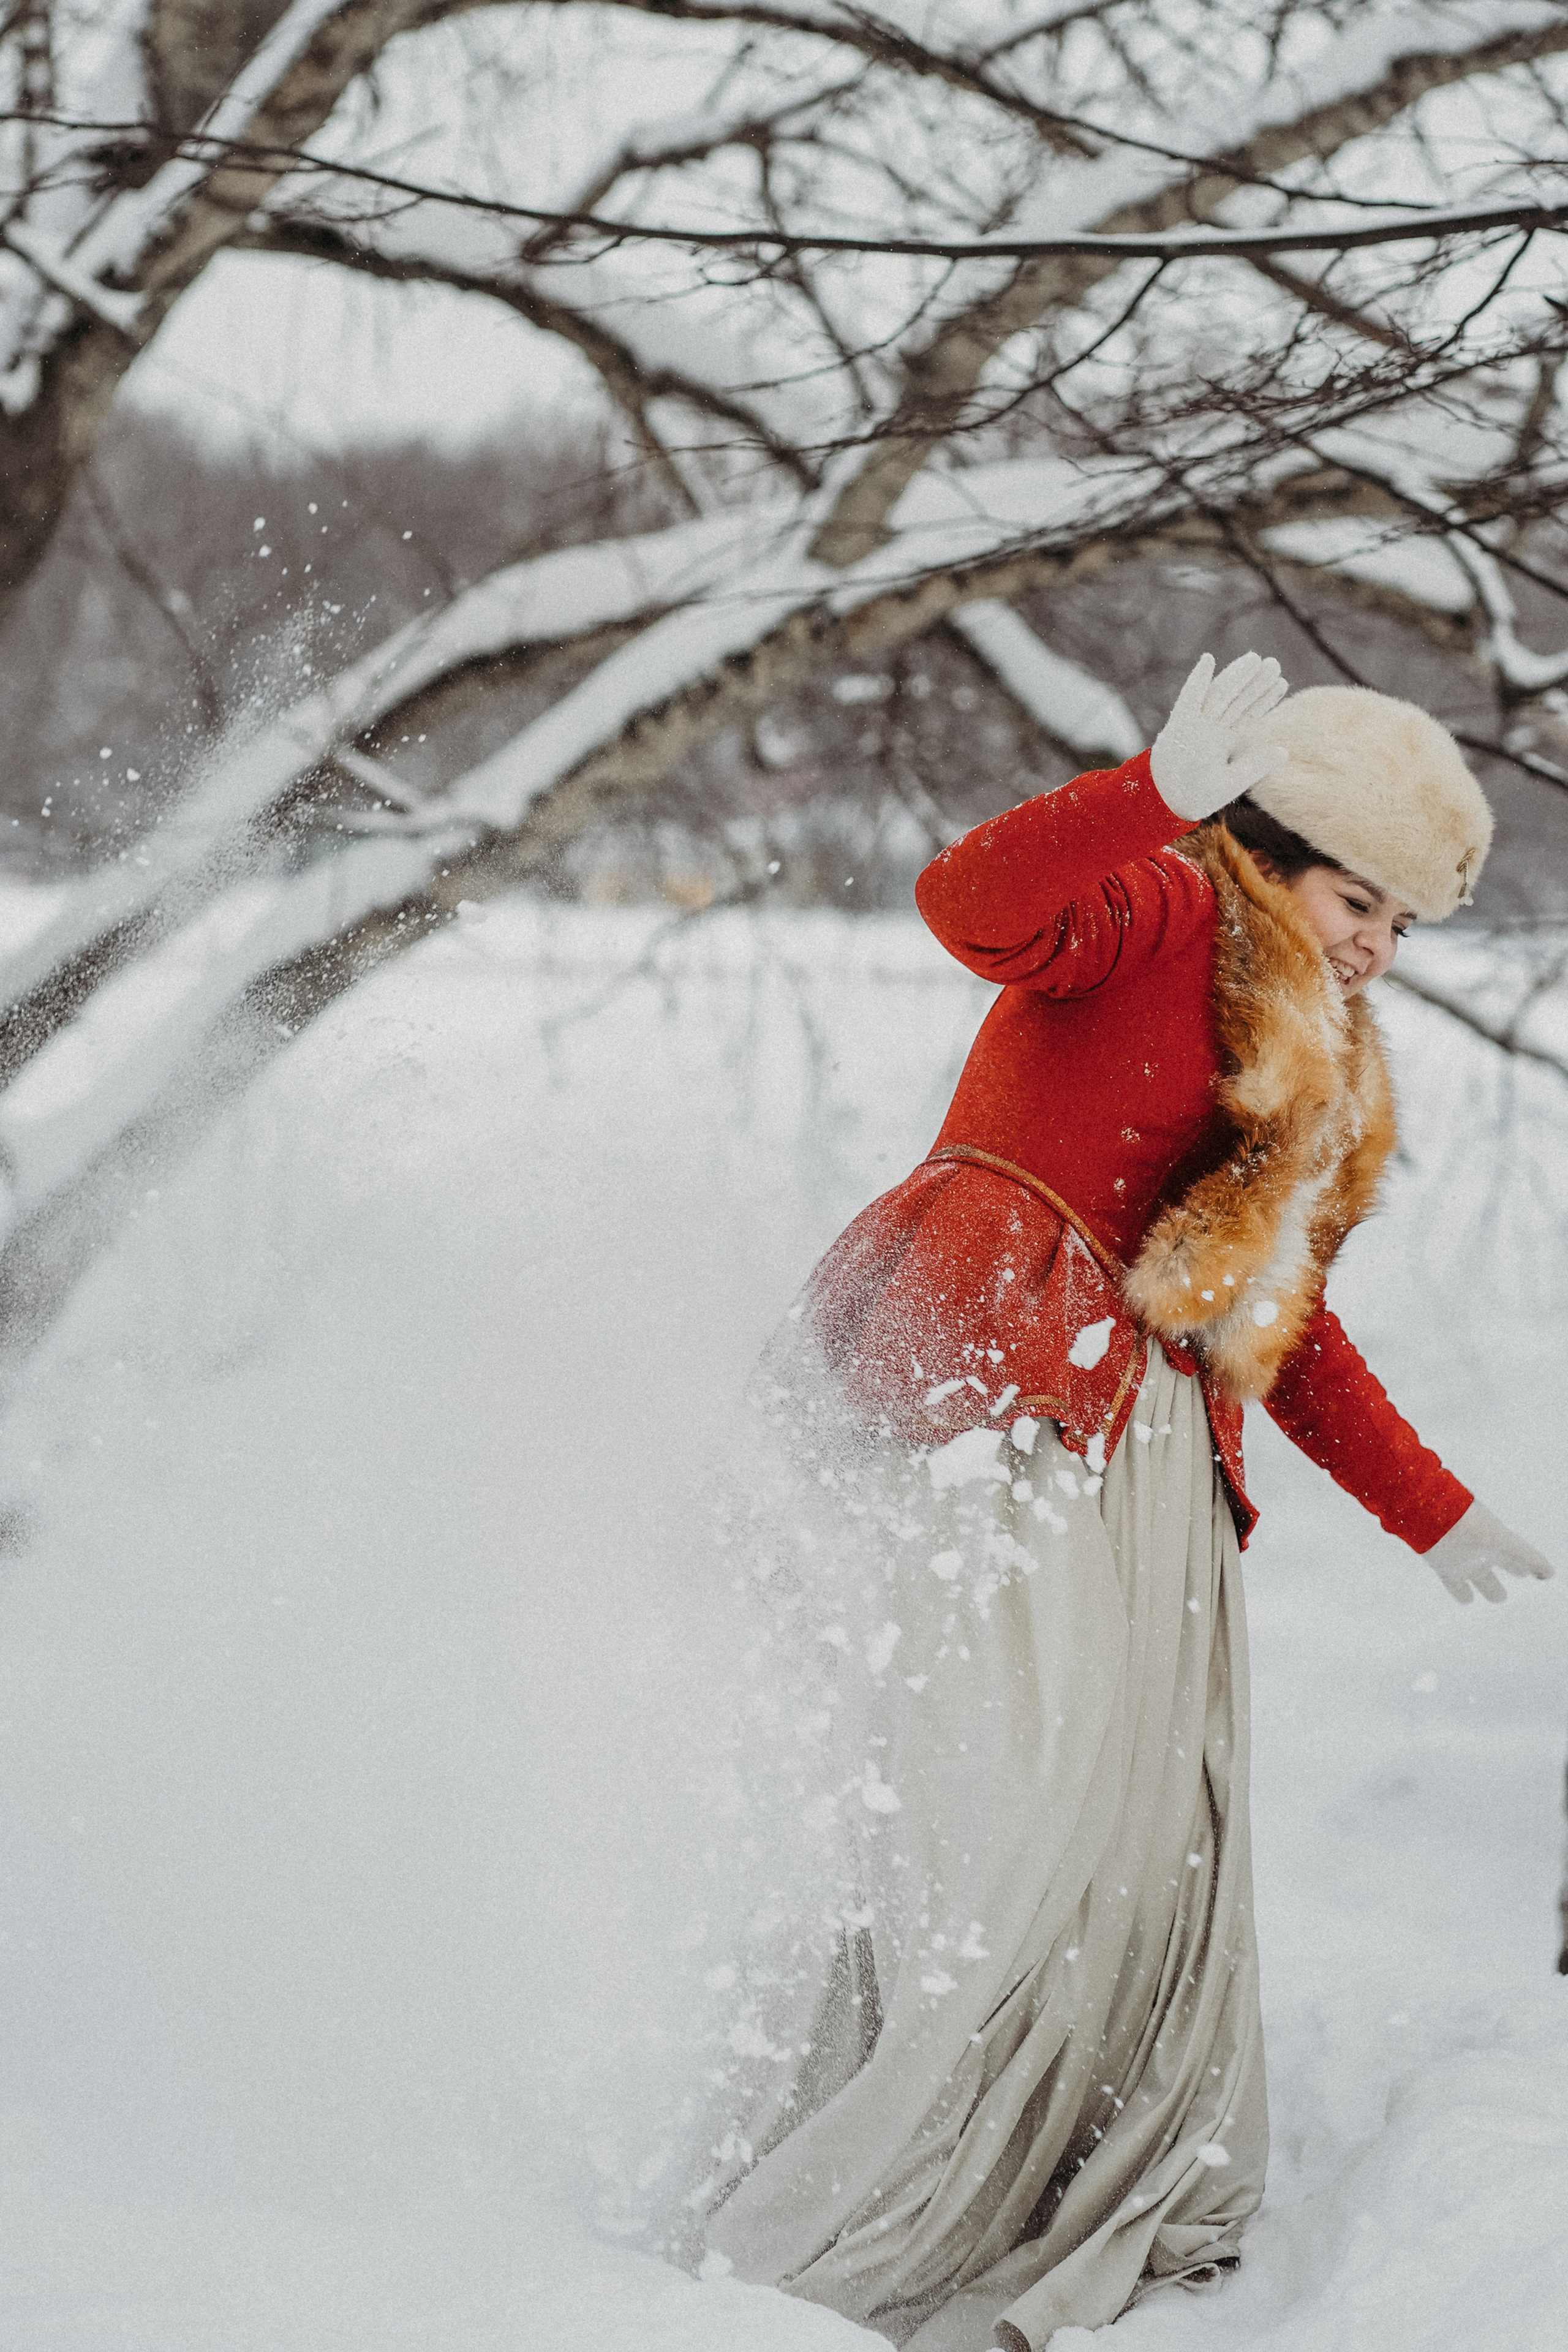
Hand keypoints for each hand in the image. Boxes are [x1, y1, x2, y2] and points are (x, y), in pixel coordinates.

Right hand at [1150, 651, 1290, 821]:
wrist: (1168, 805)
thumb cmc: (1197, 797)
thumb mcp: (1233, 782)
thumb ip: (1256, 765)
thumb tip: (1284, 751)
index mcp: (1222, 741)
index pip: (1247, 715)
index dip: (1264, 699)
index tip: (1282, 682)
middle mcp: (1210, 729)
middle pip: (1237, 700)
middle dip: (1255, 682)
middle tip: (1274, 663)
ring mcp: (1195, 725)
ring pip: (1219, 695)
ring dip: (1236, 676)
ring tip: (1255, 659)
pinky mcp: (1178, 725)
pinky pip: (1189, 698)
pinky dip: (1197, 680)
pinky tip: (1208, 660)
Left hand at [1423, 1499, 1555, 1604]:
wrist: (1430, 1516)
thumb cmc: (1468, 1522)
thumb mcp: (1501, 1539)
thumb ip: (1526, 1556)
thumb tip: (1549, 1573)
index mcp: (1496, 1536)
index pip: (1517, 1550)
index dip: (1530, 1560)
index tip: (1539, 1570)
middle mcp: (1481, 1546)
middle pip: (1501, 1559)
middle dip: (1511, 1565)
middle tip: (1522, 1572)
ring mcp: (1463, 1557)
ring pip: (1481, 1576)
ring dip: (1488, 1586)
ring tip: (1497, 1596)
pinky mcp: (1444, 1567)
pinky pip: (1457, 1586)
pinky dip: (1463, 1593)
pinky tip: (1466, 1600)